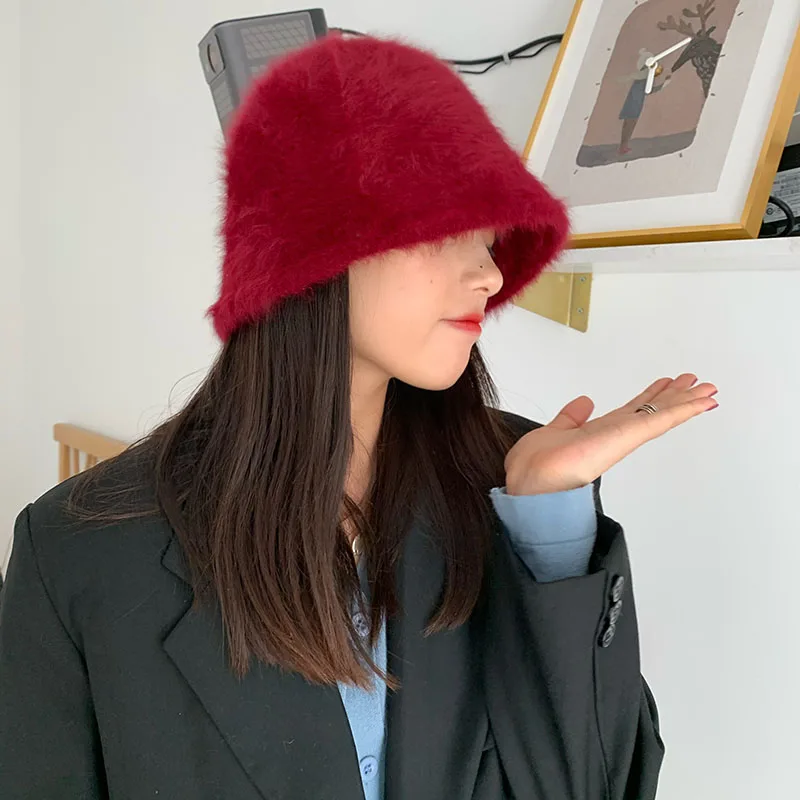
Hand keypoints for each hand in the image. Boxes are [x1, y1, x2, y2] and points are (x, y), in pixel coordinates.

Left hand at [504, 374, 717, 495]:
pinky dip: (681, 410)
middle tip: (697, 382)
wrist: (529, 485)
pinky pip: (657, 421)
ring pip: (660, 416)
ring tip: (708, 388)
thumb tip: (584, 402)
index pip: (632, 412)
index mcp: (599, 433)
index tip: (666, 384)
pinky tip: (701, 402)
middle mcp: (614, 436)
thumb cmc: (534, 468)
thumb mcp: (553, 432)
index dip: (651, 397)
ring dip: (685, 402)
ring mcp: (622, 438)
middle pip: (651, 411)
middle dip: (675, 397)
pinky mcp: (625, 439)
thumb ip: (570, 417)